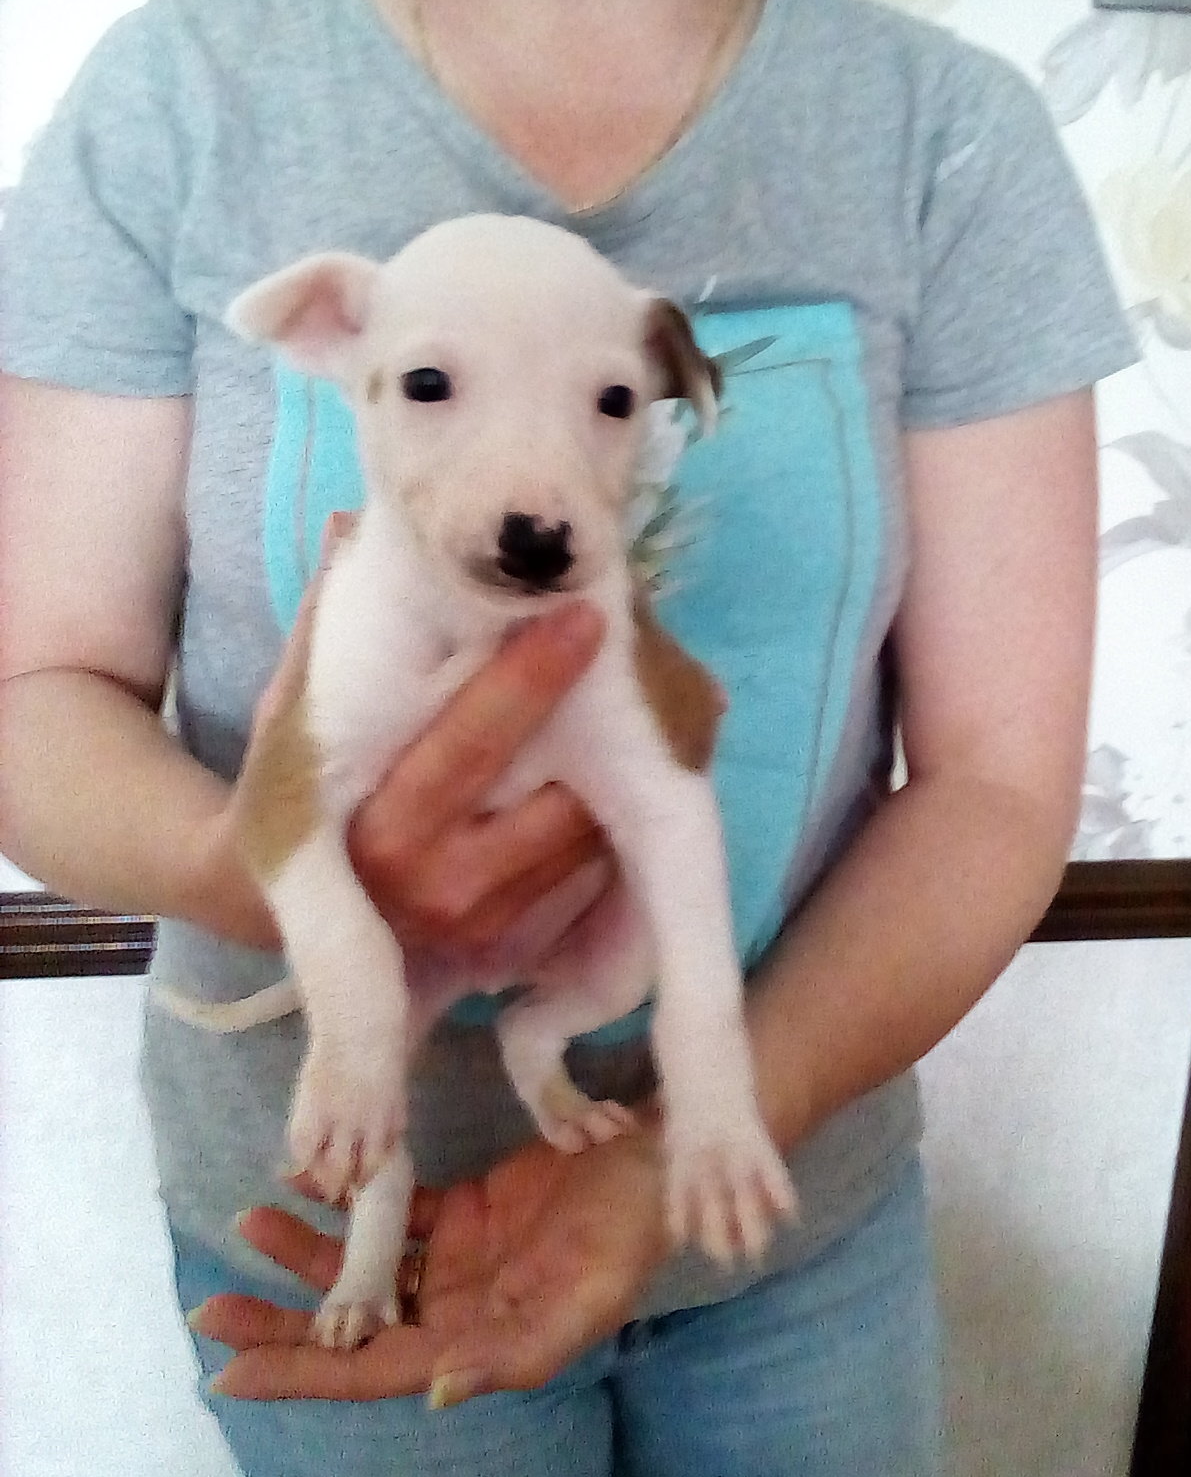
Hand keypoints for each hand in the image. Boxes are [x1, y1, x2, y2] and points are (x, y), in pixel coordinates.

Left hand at [191, 1129, 669, 1401]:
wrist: (650, 1165)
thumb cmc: (624, 1237)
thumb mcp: (581, 1302)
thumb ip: (508, 1355)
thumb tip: (430, 1393)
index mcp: (472, 1344)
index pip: (367, 1368)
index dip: (298, 1372)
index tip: (228, 1372)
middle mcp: (449, 1309)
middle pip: (347, 1322)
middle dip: (279, 1318)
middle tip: (210, 1306)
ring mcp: (450, 1258)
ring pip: (360, 1265)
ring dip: (304, 1251)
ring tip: (250, 1220)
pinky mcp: (458, 1210)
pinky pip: (390, 1211)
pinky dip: (350, 1201)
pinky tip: (312, 1181)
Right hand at [201, 512, 612, 952]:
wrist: (270, 908)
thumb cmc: (290, 789)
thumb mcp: (293, 714)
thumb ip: (327, 629)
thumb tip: (354, 527)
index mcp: (380, 823)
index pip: (472, 742)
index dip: (533, 677)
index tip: (585, 615)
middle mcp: (435, 884)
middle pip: (556, 799)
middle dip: (601, 730)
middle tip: (635, 652)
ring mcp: (481, 926)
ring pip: (586, 841)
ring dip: (616, 776)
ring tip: (630, 706)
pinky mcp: (512, 948)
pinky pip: (590, 880)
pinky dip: (608, 824)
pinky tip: (614, 773)